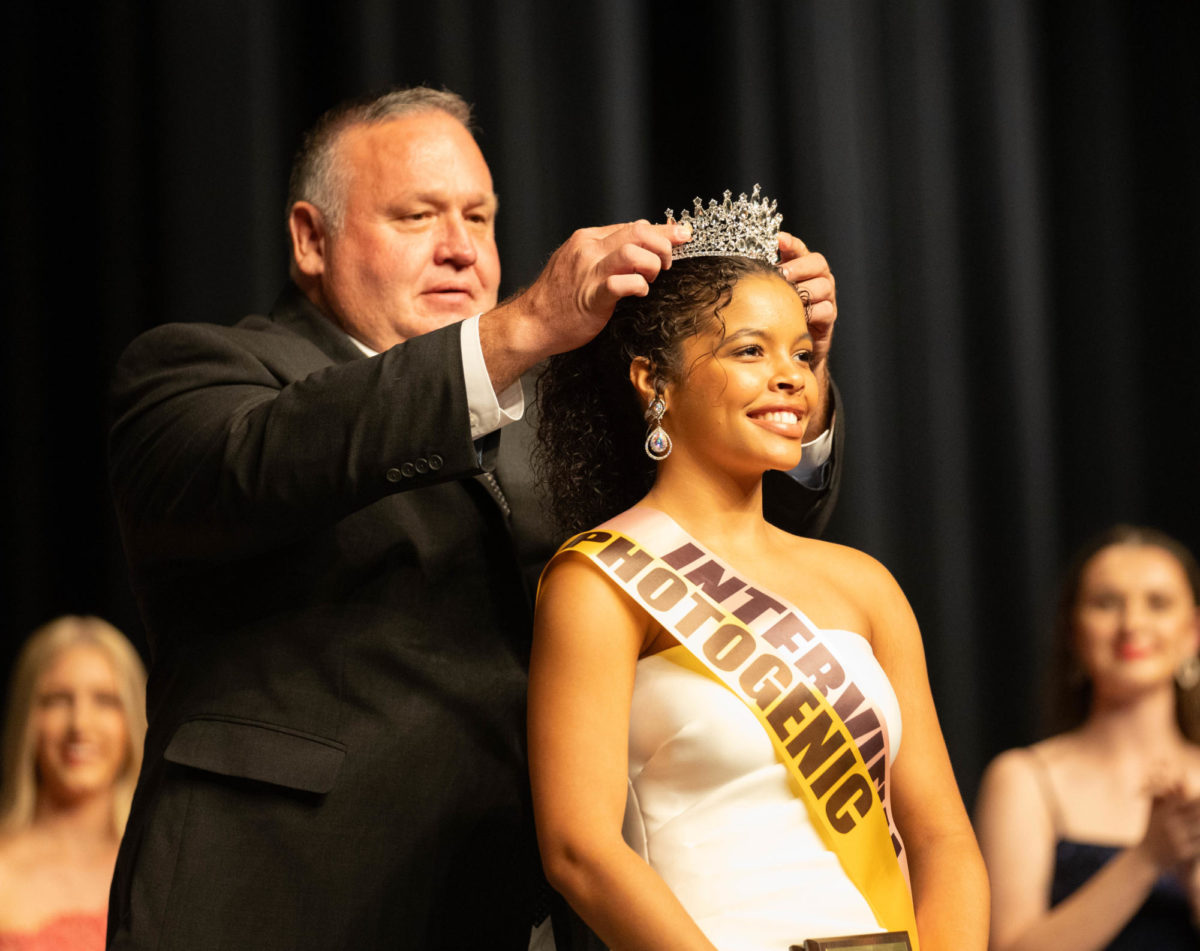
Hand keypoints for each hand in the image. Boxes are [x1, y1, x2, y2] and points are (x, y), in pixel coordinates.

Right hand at [516, 220, 691, 357]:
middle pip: (638, 231)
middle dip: (663, 245)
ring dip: (652, 265)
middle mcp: (588, 249)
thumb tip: (641, 249)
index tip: (682, 235)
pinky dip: (639, 286)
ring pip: (633, 251)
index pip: (633, 225)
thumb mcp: (581, 265)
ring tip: (650, 280)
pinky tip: (640, 293)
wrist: (532, 324)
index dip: (663, 231)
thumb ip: (607, 254)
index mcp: (587, 238)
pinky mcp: (591, 296)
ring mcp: (588, 272)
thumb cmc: (559, 299)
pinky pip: (621, 283)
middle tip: (668, 264)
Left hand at [777, 231, 835, 372]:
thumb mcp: (770, 294)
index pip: (799, 249)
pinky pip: (825, 310)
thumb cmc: (777, 314)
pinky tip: (797, 316)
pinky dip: (811, 312)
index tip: (778, 239)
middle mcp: (818, 277)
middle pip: (817, 263)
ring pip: (822, 286)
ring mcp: (826, 296)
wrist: (790, 345)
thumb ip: (763, 278)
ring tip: (788, 295)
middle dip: (798, 267)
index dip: (790, 243)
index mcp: (803, 267)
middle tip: (782, 273)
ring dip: (804, 290)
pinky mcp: (829, 317)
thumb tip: (740, 265)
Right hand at [1141, 781, 1199, 871]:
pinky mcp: (1184, 853)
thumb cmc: (1152, 831)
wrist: (1144, 857)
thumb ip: (1166, 796)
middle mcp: (1171, 825)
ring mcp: (1178, 839)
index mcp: (1163, 813)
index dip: (1196, 797)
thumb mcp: (1154, 813)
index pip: (1184, 800)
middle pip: (1196, 814)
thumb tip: (1180, 780)